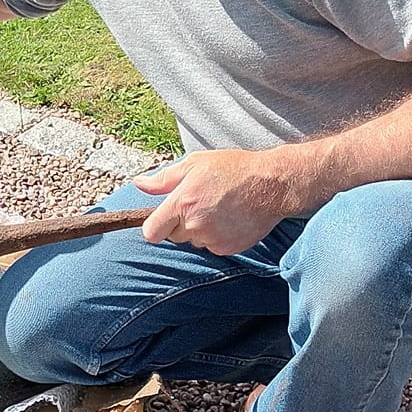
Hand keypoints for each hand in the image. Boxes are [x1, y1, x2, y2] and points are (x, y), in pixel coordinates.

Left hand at [133, 148, 318, 255]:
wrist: (271, 184)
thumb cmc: (232, 169)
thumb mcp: (194, 164)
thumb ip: (163, 179)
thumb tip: (139, 184)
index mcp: (182, 203)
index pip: (151, 232)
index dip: (154, 226)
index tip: (162, 220)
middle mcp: (195, 224)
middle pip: (173, 236)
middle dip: (180, 223)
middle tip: (200, 203)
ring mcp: (212, 239)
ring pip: (194, 241)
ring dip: (200, 229)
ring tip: (218, 208)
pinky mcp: (227, 248)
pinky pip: (212, 247)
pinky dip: (217, 236)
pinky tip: (230, 219)